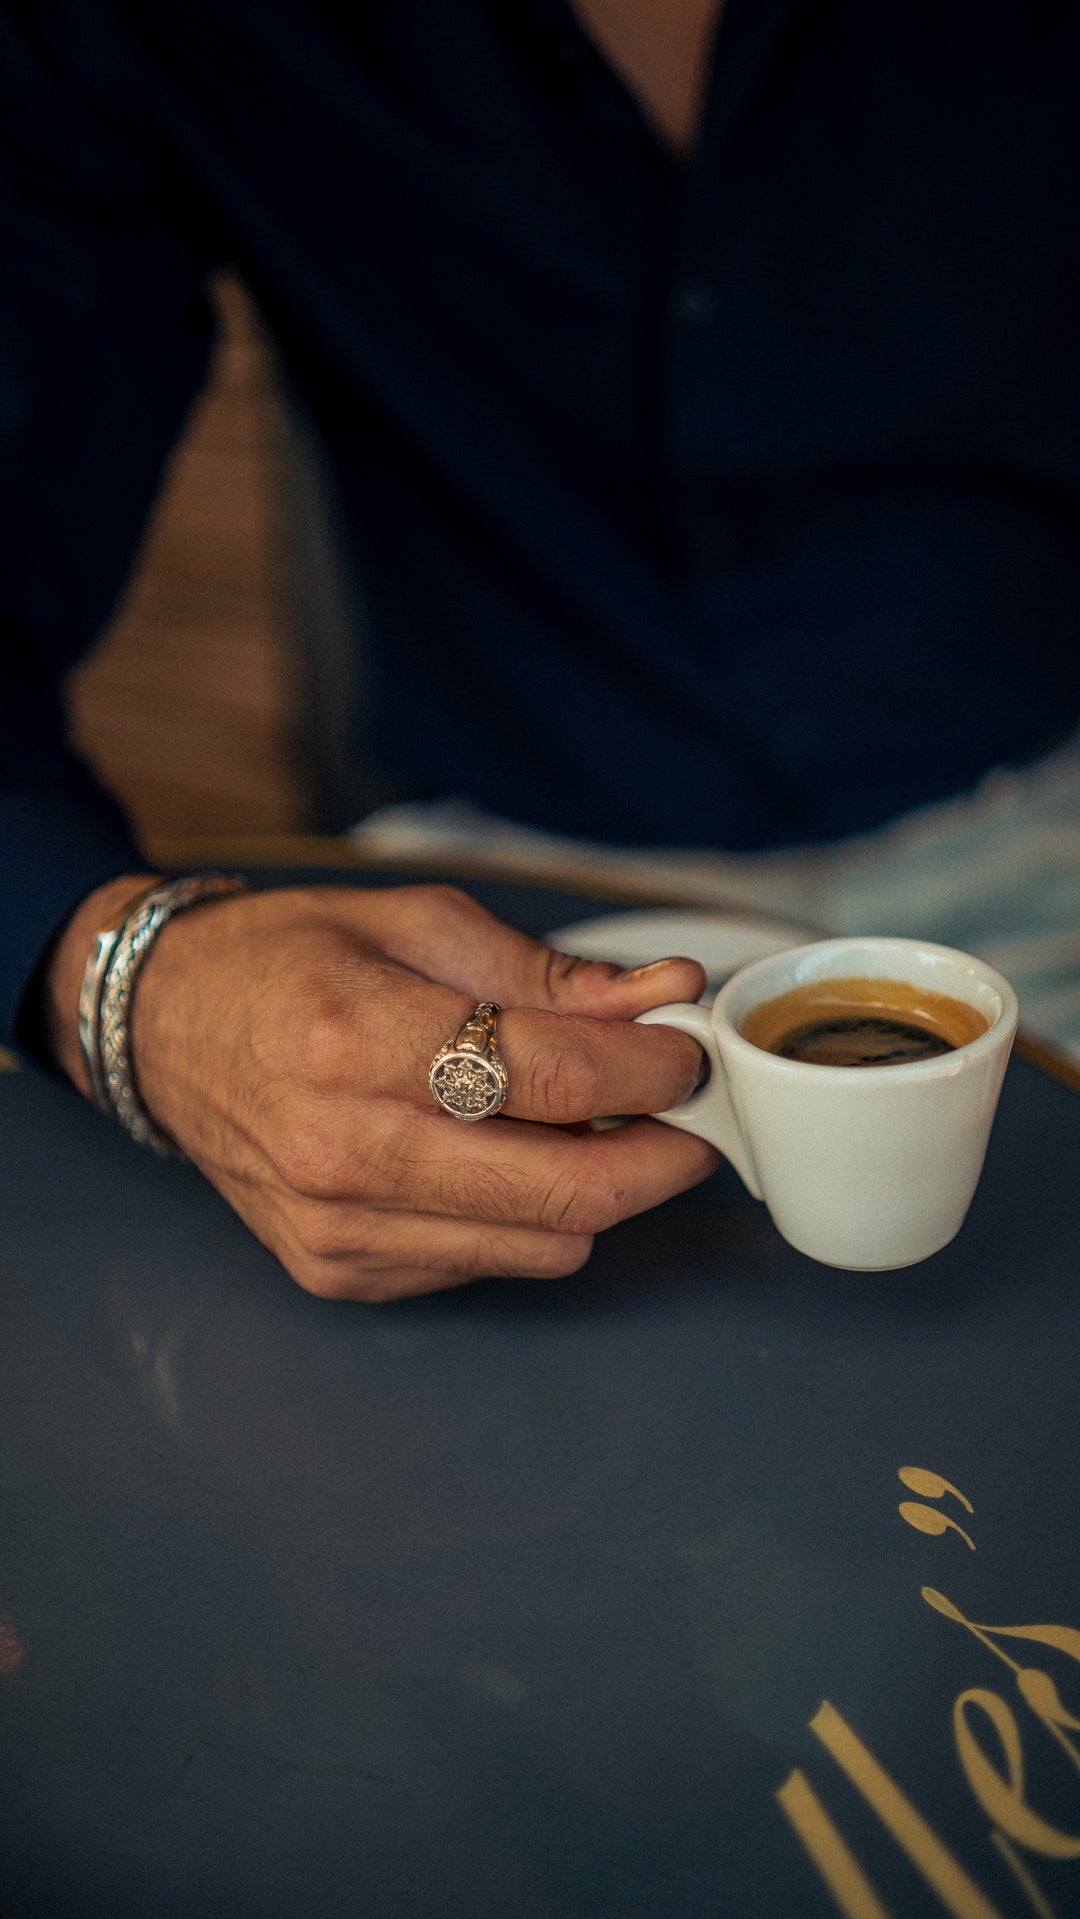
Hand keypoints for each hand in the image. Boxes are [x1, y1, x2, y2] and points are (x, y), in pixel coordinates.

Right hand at [49, 879, 715, 1299]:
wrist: (161, 1029)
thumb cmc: (285, 959)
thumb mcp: (413, 921)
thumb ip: (544, 970)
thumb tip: (662, 994)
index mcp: (358, 1037)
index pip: (554, 1076)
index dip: (651, 1068)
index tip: (686, 1052)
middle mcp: (344, 1148)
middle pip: (567, 1190)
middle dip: (663, 1156)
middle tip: (687, 1115)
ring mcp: (339, 1226)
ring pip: (543, 1245)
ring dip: (599, 1191)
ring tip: (593, 1128)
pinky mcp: (339, 1271)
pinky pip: (487, 1263)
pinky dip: (522, 1218)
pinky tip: (502, 1158)